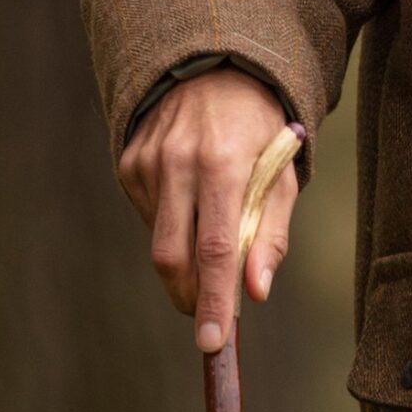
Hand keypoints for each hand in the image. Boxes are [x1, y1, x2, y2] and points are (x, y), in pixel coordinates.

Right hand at [116, 68, 303, 352]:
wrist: (215, 68)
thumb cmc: (260, 129)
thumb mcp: (283, 175)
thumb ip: (271, 235)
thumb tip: (256, 292)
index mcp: (224, 163)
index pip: (216, 248)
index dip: (214, 299)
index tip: (213, 342)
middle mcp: (178, 160)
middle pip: (173, 255)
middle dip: (191, 295)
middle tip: (210, 314)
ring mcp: (147, 161)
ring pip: (159, 239)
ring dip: (186, 255)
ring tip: (213, 222)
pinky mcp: (128, 162)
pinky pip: (149, 216)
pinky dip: (172, 226)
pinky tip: (191, 199)